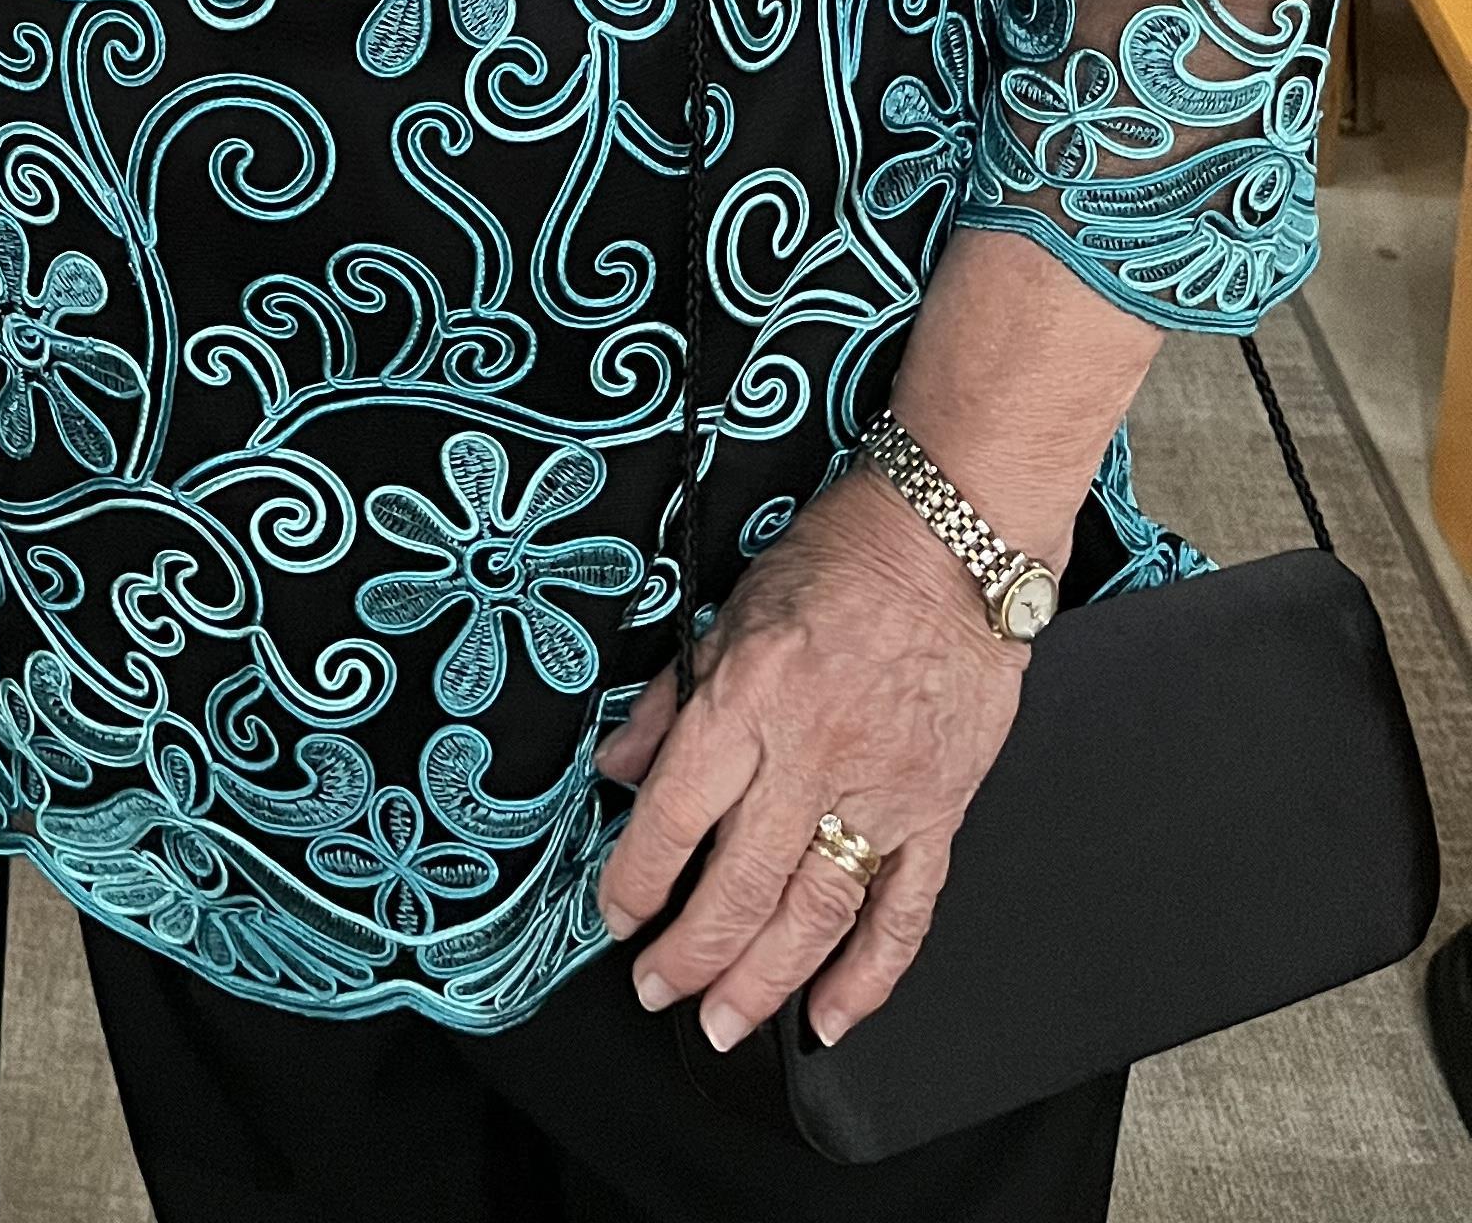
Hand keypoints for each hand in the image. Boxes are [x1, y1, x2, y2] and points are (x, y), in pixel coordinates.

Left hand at [592, 468, 1025, 1054]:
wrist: (953, 544)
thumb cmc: (840, 561)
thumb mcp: (728, 609)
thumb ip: (672, 698)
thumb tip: (622, 768)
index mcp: (749, 699)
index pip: (676, 816)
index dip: (636, 880)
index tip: (616, 916)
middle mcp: (812, 755)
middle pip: (742, 885)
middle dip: (691, 955)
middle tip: (657, 991)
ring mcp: (882, 792)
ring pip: (816, 914)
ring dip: (765, 982)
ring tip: (724, 1024)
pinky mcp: (939, 812)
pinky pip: (904, 912)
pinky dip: (870, 976)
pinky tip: (832, 1018)